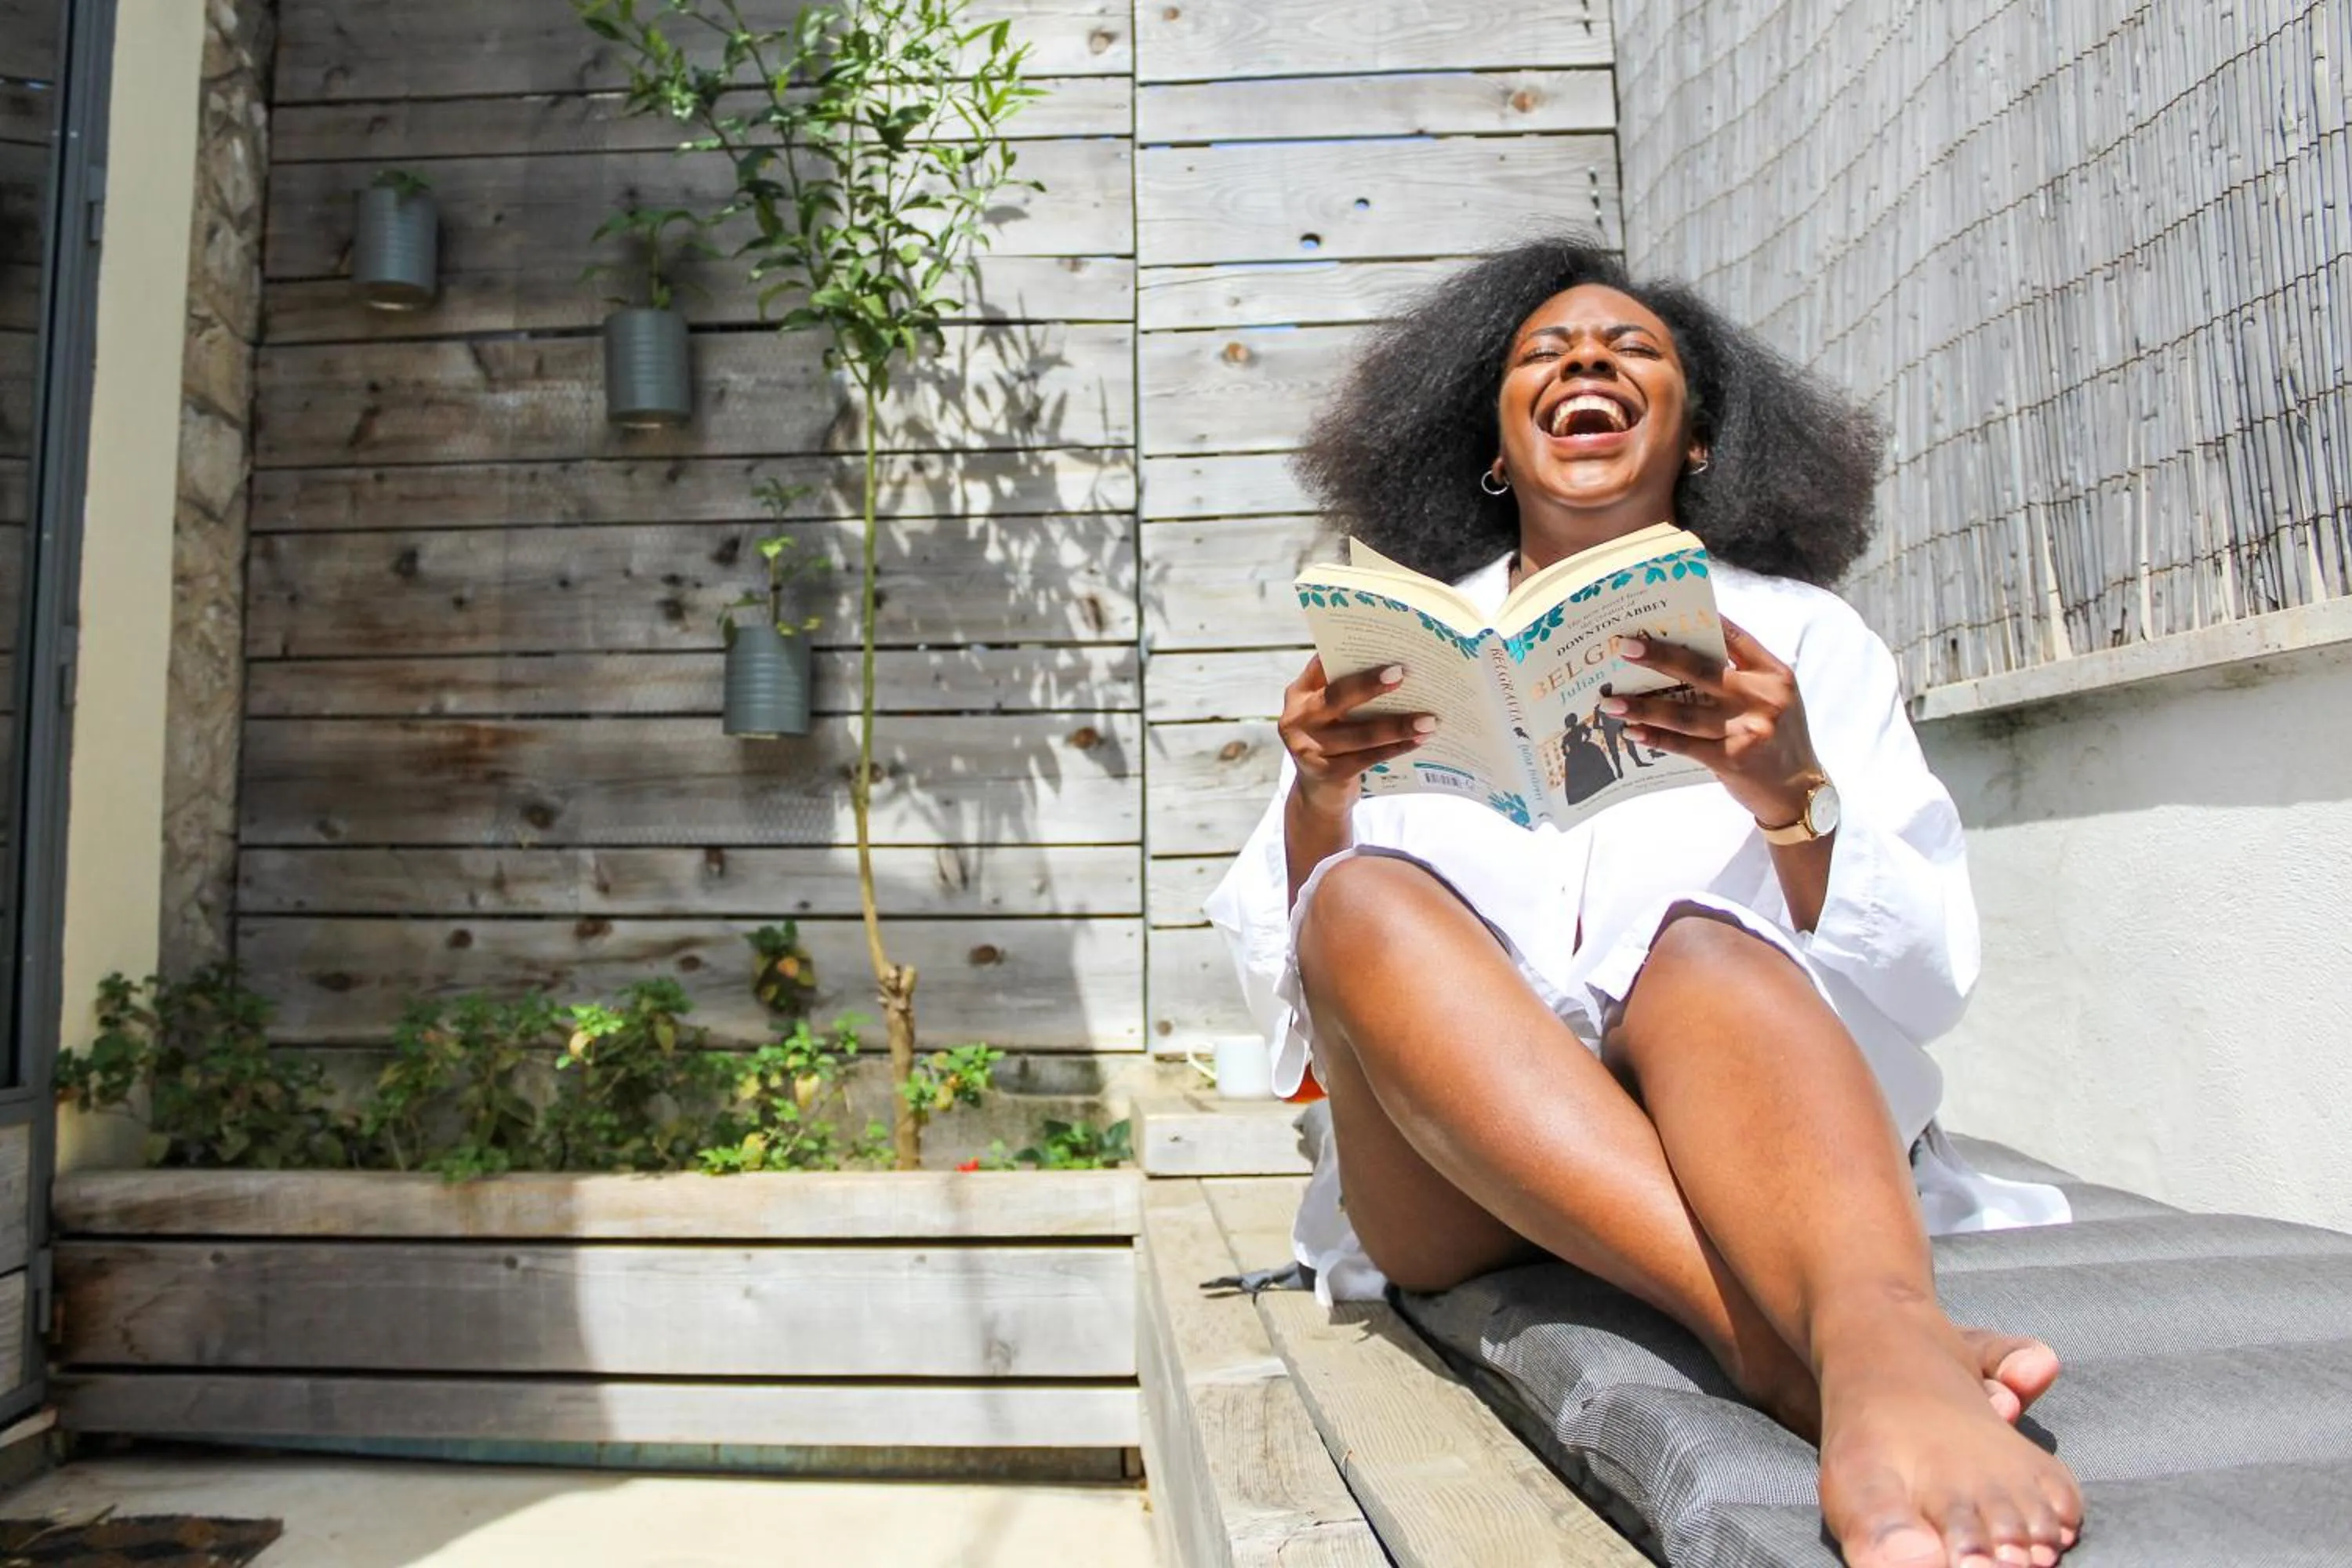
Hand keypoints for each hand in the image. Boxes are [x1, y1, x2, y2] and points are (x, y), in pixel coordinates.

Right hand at [1278, 656, 1436, 816]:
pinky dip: (1395, 748)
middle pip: (1337, 696)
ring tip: (1429, 719)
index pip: (1322, 664)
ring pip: (1359, 733)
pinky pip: (1367, 758)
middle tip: (1402, 673)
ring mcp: (1308, 748)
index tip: (1377, 639)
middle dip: (1370, 684)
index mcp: (1299, 694)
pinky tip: (1418, 741)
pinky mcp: (1326, 774)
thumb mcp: (1328, 713)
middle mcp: (1297, 718)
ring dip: (1397, 725)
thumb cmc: (1332, 740)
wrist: (1317, 794)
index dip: (1346, 651)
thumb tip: (1394, 663)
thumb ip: (1345, 690)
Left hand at [1599, 619, 1824, 826]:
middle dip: (1659, 657)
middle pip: (1702, 670)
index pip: (1735, 638)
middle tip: (1625, 647)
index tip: (1664, 611)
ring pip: (1685, 712)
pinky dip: (1655, 737)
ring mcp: (1747, 730)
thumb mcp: (1773, 698)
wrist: (1798, 789)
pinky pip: (1684, 745)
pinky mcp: (1731, 760)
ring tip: (1611, 701)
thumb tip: (1686, 652)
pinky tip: (1631, 731)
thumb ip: (1743, 674)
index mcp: (1774, 675)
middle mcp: (1762, 698)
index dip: (1701, 621)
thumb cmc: (1778, 736)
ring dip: (1643, 706)